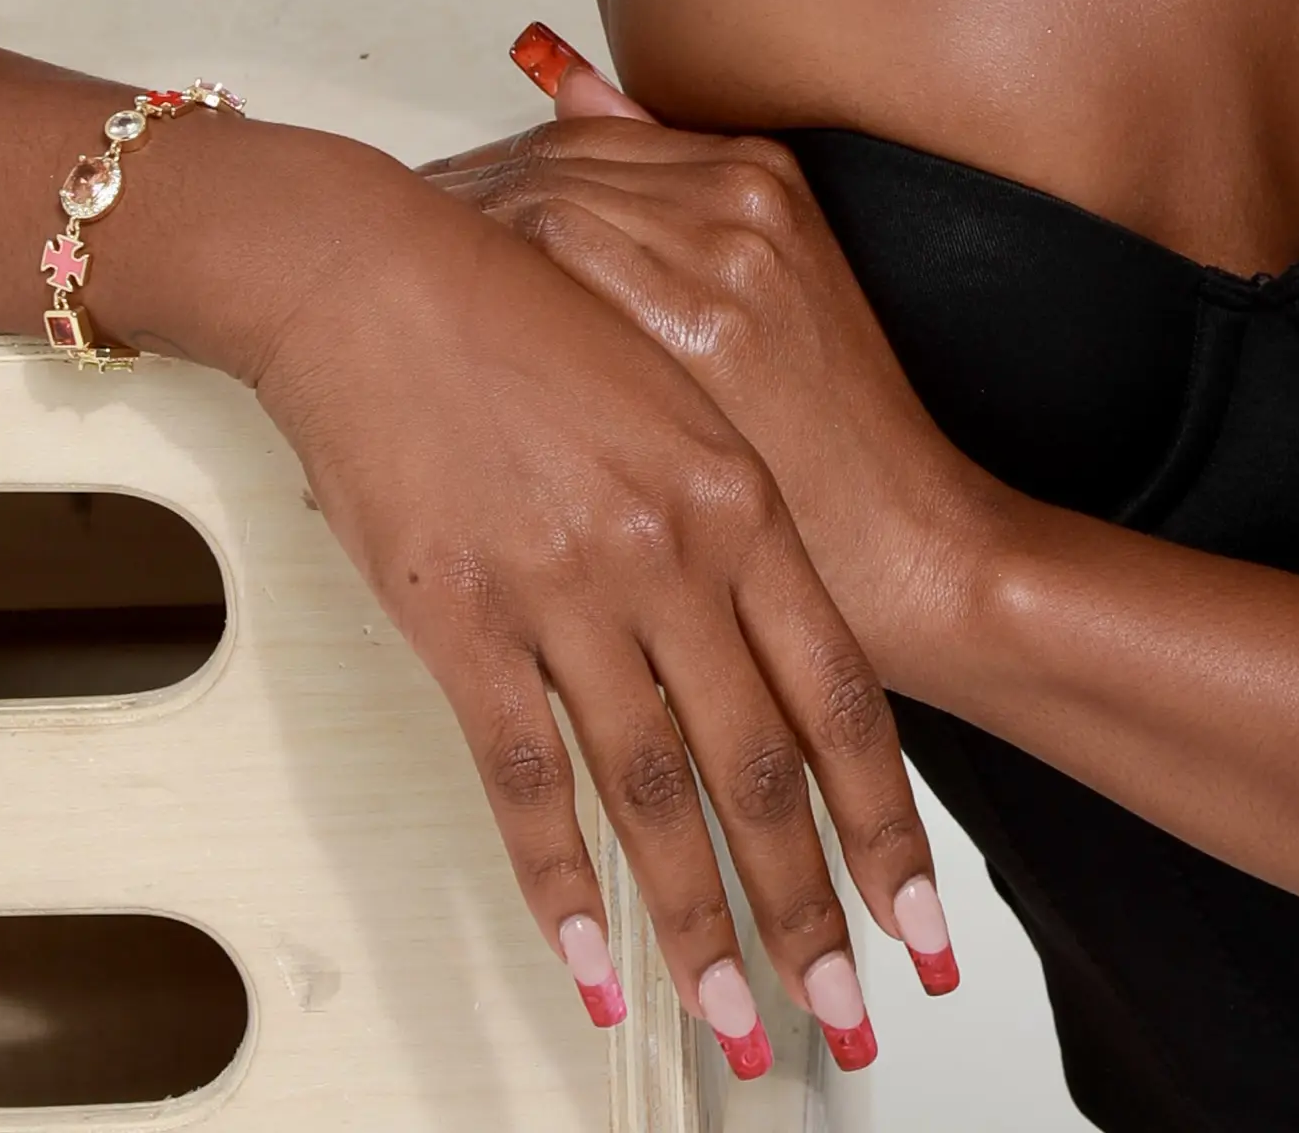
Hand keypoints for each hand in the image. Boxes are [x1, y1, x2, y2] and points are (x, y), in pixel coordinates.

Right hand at [229, 135, 949, 1071]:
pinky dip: (560, 886)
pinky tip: (589, 958)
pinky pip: (525, 780)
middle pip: (761, 770)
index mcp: (734, 496)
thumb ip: (727, 512)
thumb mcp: (665, 390)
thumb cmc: (517, 314)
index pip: (837, 694)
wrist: (378, 275)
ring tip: (739, 1023)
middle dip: (814, 911)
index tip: (920, 918)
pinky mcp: (464, 620)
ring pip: (654, 796)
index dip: (886, 822)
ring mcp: (568, 589)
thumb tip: (772, 641)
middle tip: (851, 1013)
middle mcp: (670, 551)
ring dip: (700, 929)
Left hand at [429, 37, 1005, 684]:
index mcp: (757, 180)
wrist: (920, 556)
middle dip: (455, 194)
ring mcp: (717, 262)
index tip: (426, 209)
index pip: (577, 136)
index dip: (486, 169)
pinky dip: (480, 280)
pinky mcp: (700, 337)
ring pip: (537, 200)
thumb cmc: (830, 454)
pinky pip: (552, 266)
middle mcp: (738, 201)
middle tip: (380, 239)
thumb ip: (670, 210)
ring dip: (452, 232)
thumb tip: (574, 95)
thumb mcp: (769, 302)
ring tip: (384, 280)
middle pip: (548, 159)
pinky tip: (430, 326)